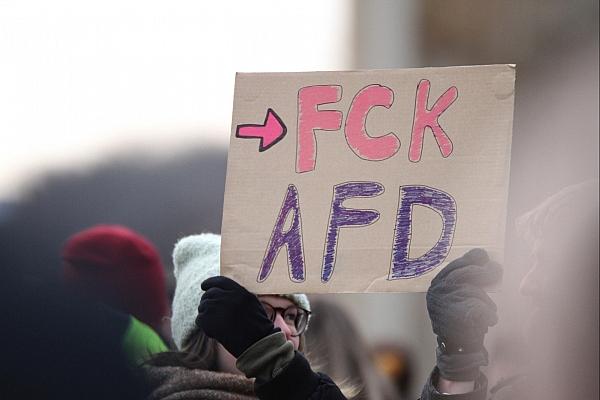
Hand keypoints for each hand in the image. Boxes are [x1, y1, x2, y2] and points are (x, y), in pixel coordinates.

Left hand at [196, 276, 277, 357]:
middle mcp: (228, 297)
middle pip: (208, 294)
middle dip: (207, 302)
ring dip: (206, 315)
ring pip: (202, 307)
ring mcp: (217, 309)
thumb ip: (237, 293)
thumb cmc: (257, 325)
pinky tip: (215, 331)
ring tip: (218, 324)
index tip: (204, 286)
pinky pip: (200, 319)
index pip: (219, 281)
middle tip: (212, 313)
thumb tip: (220, 289)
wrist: (257, 343)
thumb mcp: (251, 302)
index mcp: (239, 291)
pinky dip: (205, 326)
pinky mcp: (209, 321)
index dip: (209, 283)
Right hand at [426, 248, 501, 380]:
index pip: (454, 265)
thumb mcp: (458, 295)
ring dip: (487, 303)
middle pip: (465, 274)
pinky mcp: (456, 315)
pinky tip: (489, 322)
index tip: (483, 256)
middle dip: (484, 272)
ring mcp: (445, 303)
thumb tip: (484, 257)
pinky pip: (481, 308)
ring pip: (475, 293)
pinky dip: (489, 315)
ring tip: (489, 314)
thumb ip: (465, 278)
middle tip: (497, 271)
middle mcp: (437, 292)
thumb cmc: (461, 320)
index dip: (470, 258)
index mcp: (436, 285)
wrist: (456, 349)